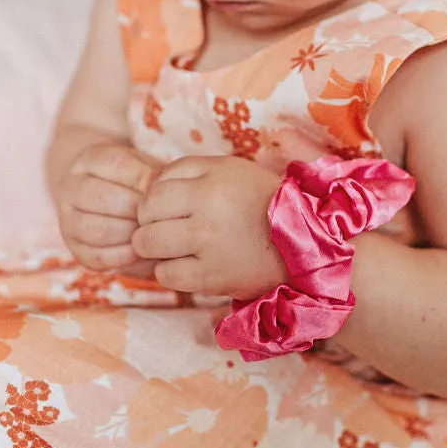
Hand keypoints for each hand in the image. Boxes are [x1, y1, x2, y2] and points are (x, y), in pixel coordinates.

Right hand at [55, 143, 161, 269]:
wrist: (99, 193)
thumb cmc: (131, 180)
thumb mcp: (141, 166)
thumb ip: (152, 174)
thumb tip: (163, 192)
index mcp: (89, 159)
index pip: (117, 164)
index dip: (144, 178)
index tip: (163, 189)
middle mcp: (71, 187)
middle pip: (102, 198)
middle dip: (136, 208)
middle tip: (158, 215)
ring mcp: (68, 219)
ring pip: (96, 230)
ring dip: (130, 234)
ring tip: (150, 233)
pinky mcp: (75, 248)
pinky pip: (96, 257)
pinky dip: (123, 258)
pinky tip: (141, 252)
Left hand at [132, 156, 285, 298]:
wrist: (300, 238)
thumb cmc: (258, 198)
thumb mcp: (226, 168)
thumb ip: (186, 169)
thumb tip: (148, 186)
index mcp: (210, 184)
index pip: (153, 193)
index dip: (152, 202)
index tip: (166, 209)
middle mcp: (207, 216)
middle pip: (146, 220)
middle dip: (149, 224)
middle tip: (169, 228)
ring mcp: (209, 249)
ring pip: (150, 247)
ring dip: (156, 249)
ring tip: (176, 247)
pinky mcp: (213, 278)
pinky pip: (167, 276)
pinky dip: (171, 271)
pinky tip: (188, 264)